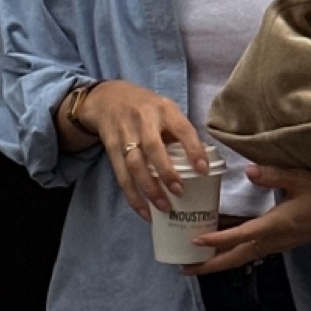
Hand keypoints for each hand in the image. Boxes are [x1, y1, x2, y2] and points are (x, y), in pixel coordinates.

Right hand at [77, 81, 211, 219]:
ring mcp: (125, 134)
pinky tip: (145, 211)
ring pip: (135, 164)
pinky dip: (133, 197)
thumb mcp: (165, 109)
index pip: (182, 129)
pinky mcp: (111, 149)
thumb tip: (202, 161)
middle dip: (167, 172)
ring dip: (150, 188)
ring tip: (164, 206)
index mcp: (164, 109)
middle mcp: (143, 120)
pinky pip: (122, 176)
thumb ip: (180, 131)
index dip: (193, 149)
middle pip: (153, 148)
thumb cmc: (146, 108)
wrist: (108, 98)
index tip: (203, 170)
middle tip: (180, 192)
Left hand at [183, 164, 310, 274]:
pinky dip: (236, 250)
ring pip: (245, 256)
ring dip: (221, 261)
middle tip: (185, 268)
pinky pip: (255, 249)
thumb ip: (273, 174)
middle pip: (237, 258)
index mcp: (278, 225)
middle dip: (210, 265)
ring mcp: (281, 243)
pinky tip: (225, 244)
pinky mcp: (286, 241)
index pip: (240, 236)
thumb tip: (247, 171)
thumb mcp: (303, 178)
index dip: (216, 241)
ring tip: (197, 261)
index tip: (194, 242)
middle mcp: (277, 239)